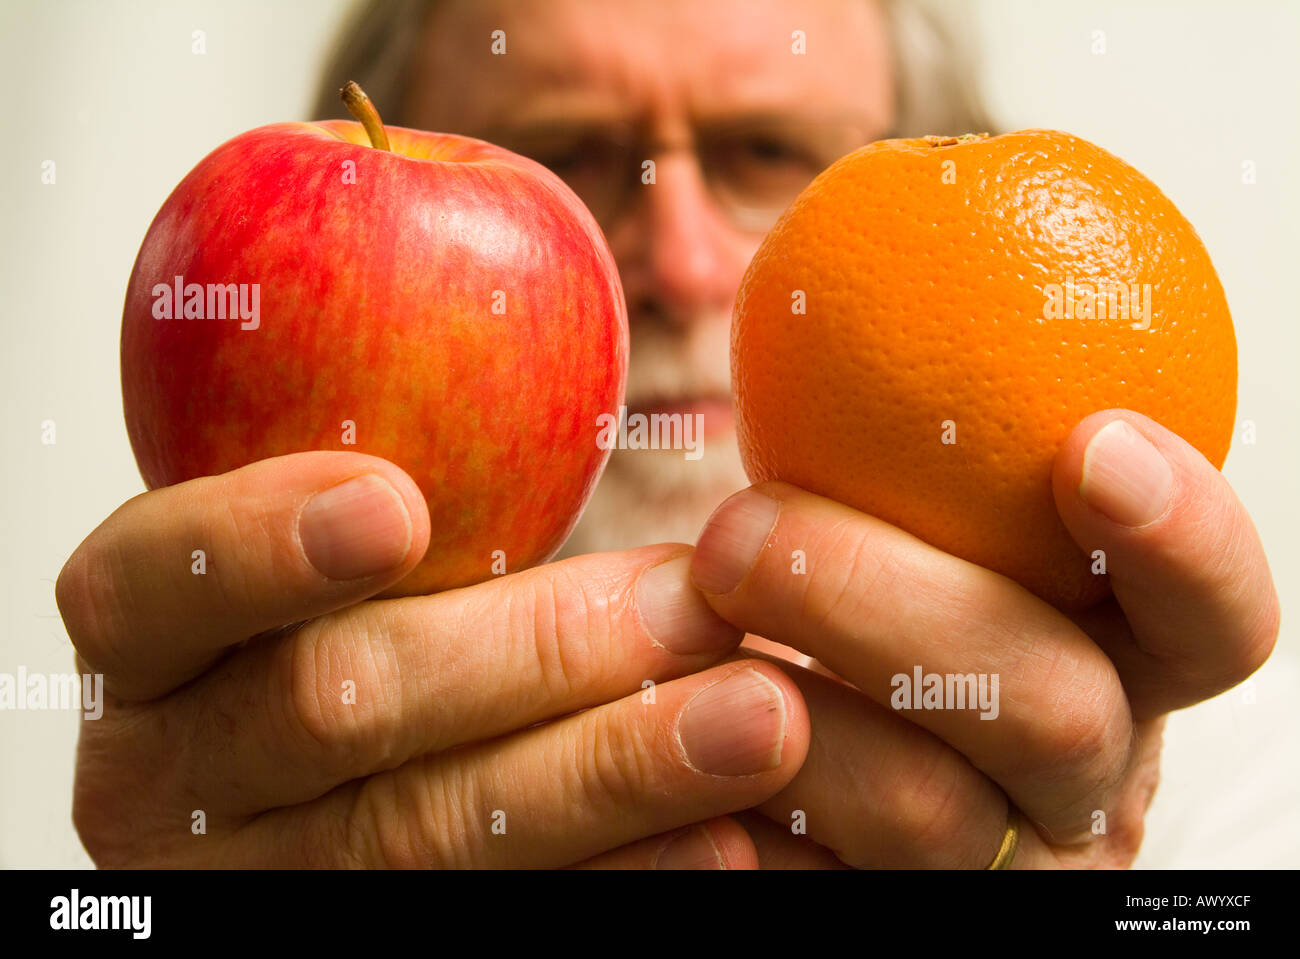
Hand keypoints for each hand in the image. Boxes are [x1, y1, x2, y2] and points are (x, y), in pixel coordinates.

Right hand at [57, 451, 810, 867]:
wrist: (347, 792)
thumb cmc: (382, 603)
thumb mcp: (355, 522)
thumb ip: (407, 460)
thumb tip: (611, 277)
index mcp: (148, 640)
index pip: (146, 581)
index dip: (255, 540)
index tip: (396, 502)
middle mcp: (171, 772)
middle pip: (331, 705)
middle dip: (528, 653)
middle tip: (693, 608)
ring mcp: (259, 878)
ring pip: (420, 834)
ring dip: (605, 770)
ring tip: (755, 719)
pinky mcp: (356, 937)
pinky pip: (489, 918)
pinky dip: (615, 875)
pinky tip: (722, 840)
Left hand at [688, 410, 1278, 867]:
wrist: (768, 745)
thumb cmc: (847, 592)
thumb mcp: (903, 512)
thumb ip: (924, 436)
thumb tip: (898, 224)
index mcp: (1122, 662)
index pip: (1214, 620)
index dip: (1182, 536)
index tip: (1089, 442)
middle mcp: (1084, 777)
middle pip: (1056, 711)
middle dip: (891, 607)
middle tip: (741, 532)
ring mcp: (992, 865)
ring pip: (929, 812)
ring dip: (786, 708)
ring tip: (684, 626)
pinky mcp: (885, 916)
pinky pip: (809, 882)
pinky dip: (734, 799)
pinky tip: (665, 732)